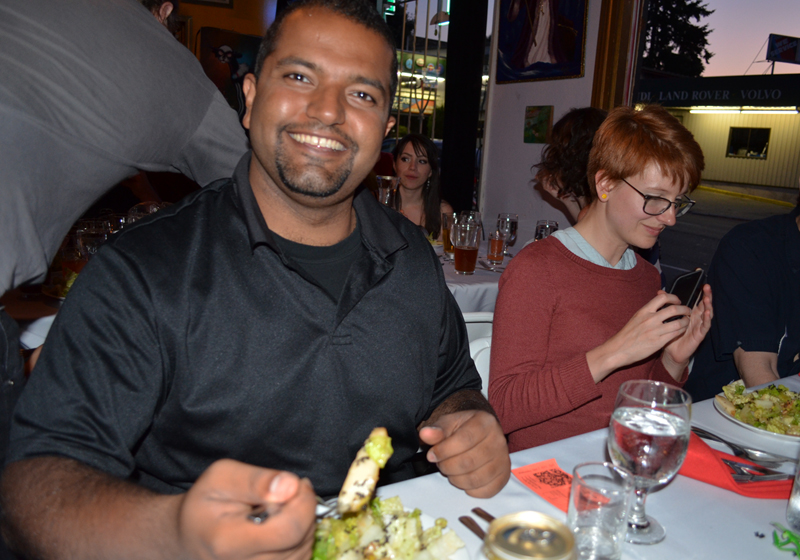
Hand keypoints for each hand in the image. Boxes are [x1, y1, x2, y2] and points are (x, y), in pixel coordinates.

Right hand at [177, 460, 316, 559]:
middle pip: (299, 540)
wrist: (189, 535)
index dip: (303, 503)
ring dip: (302, 524)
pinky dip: (299, 540)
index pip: (289, 530)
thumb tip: (292, 486)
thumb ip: (257, 480)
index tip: (297, 484)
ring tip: (280, 509)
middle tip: (287, 493)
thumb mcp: (221, 476)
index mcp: (228, 542)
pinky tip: (282, 526)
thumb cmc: (205, 502)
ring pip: (303, 551)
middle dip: (303, 510)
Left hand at [418, 410, 509, 498]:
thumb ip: (437, 430)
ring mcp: (504, 460)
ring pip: (476, 479)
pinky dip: (470, 489)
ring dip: (456, 479)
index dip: (444, 451)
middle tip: (441, 463)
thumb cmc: (461, 429)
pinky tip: (463, 479)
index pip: (464, 439)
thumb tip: (425, 434)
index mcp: (485, 422)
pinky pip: (486, 491)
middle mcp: (499, 440)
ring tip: (450, 470)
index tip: (432, 455)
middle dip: (447, 466)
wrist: (479, 434)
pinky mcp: (504, 476)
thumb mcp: (448, 423)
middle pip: (469, 462)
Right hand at [587, 291, 693, 381]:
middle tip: (687, 311)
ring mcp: (655, 331)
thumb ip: (648, 311)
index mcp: (643, 311)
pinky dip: (681, 331)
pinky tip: (681, 331)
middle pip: (674, 309)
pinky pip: (675, 334)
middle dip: (684, 309)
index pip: (663, 297)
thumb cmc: (627, 335)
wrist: (618, 349)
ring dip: (686, 321)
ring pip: (678, 322)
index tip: (677, 301)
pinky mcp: (658, 342)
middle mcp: (650, 319)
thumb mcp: (635, 318)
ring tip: (687, 321)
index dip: (674, 297)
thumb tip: (659, 303)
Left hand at [662, 284, 712, 372]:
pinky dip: (707, 319)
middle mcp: (696, 317)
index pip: (696, 299)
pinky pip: (705, 326)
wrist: (670, 351)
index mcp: (689, 312)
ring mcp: (699, 325)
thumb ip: (665, 304)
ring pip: (707, 314)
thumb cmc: (669, 333)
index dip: (700, 291)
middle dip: (706, 295)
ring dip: (708, 306)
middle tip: (706, 286)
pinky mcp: (699, 334)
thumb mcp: (667, 318)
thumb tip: (660, 291)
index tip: (701, 282)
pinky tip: (707, 313)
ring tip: (707, 298)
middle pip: (703, 304)